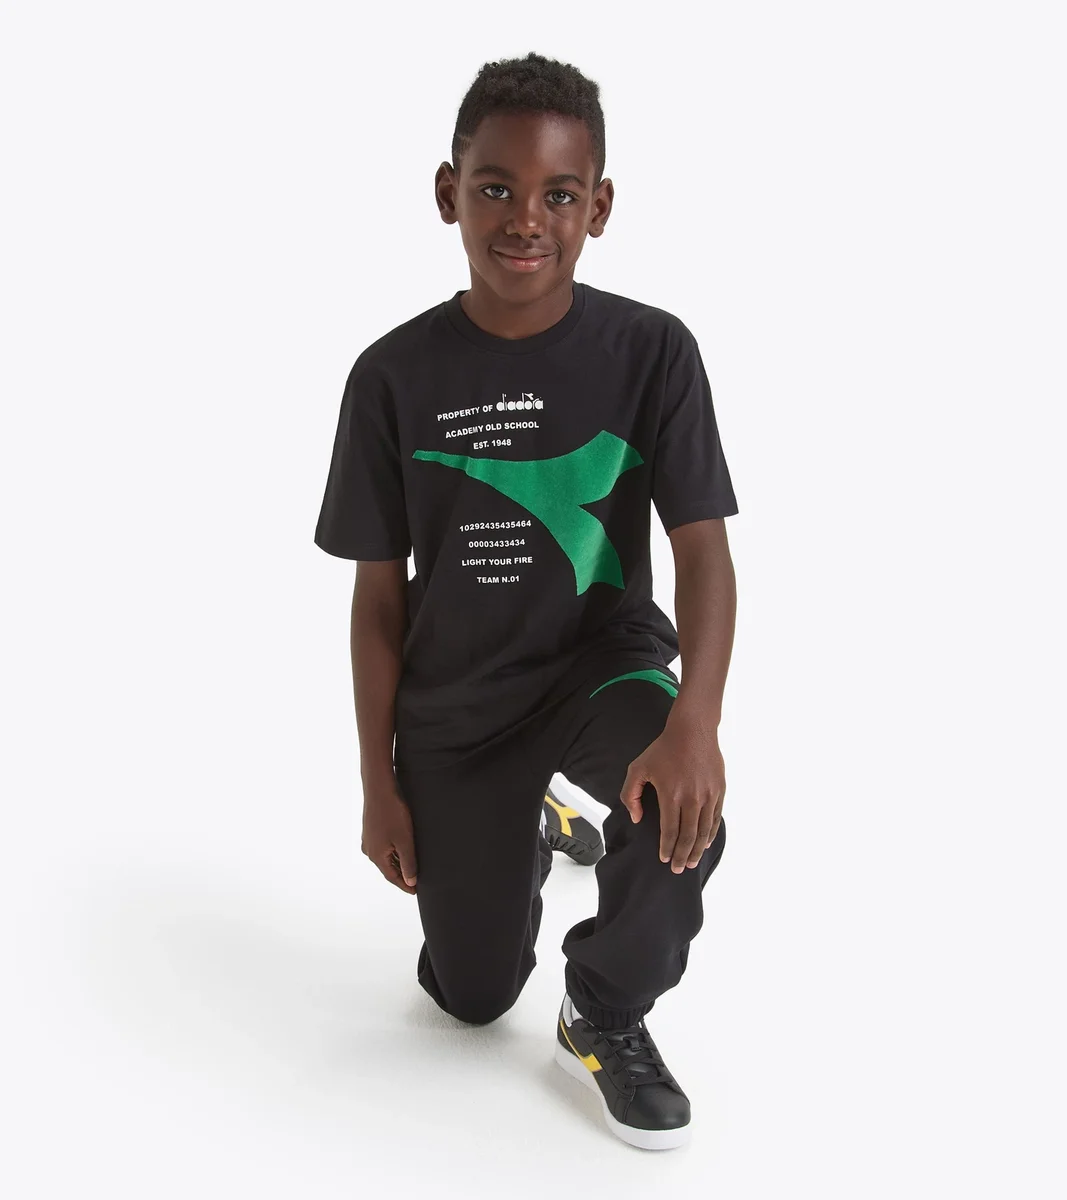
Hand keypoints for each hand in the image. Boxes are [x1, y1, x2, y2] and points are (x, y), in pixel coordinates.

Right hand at [361, 782, 417, 893]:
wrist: (379, 789)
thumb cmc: (393, 814)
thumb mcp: (404, 841)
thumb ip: (408, 862)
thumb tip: (410, 882)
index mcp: (376, 856)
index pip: (392, 877)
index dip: (405, 885)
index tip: (415, 891)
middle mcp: (369, 850)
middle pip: (387, 868)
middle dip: (401, 875)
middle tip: (416, 881)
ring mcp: (368, 839)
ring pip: (385, 857)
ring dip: (398, 862)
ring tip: (412, 866)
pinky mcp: (370, 830)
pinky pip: (383, 847)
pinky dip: (393, 851)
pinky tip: (402, 848)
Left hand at [619, 715, 724, 872]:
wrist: (693, 730)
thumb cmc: (663, 749)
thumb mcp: (638, 767)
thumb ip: (630, 794)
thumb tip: (637, 818)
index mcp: (672, 795)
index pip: (670, 831)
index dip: (667, 849)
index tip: (664, 860)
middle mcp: (692, 798)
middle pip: (688, 836)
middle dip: (683, 856)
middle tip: (679, 870)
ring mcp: (709, 795)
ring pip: (704, 831)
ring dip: (698, 849)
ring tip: (692, 862)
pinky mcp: (719, 790)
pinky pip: (716, 818)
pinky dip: (711, 834)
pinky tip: (705, 843)